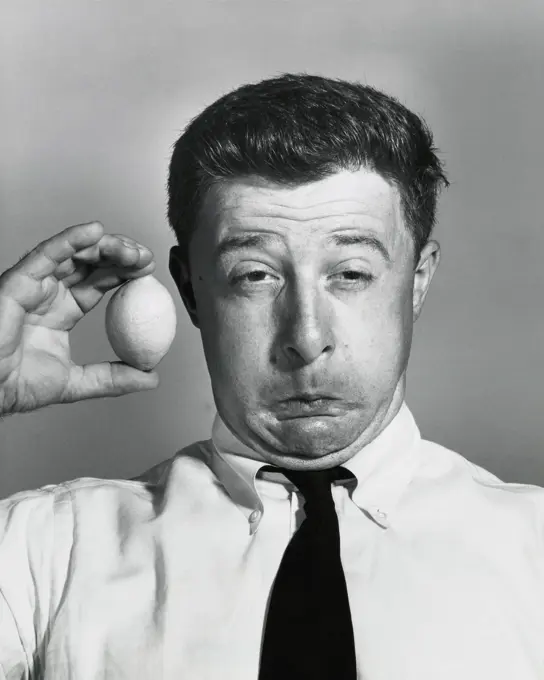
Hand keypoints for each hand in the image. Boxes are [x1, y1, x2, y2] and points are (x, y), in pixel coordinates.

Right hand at [0, 221, 160, 415]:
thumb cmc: (16, 385)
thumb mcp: (77, 382)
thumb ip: (112, 378)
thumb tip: (151, 377)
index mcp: (62, 310)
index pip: (99, 282)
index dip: (124, 273)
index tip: (149, 272)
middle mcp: (48, 293)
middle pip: (90, 262)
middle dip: (120, 254)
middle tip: (146, 258)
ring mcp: (33, 284)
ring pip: (73, 253)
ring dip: (105, 247)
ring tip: (132, 252)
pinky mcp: (17, 281)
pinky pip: (46, 254)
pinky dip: (70, 240)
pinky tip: (95, 231)